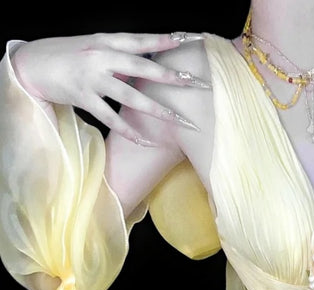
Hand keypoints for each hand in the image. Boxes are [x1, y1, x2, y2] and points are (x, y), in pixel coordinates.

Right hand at [11, 31, 210, 143]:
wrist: (31, 64)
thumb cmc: (66, 56)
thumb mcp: (93, 48)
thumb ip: (118, 56)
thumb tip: (144, 67)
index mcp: (105, 40)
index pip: (141, 40)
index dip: (165, 40)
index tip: (189, 39)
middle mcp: (101, 57)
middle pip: (142, 66)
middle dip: (171, 76)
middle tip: (196, 83)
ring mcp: (92, 78)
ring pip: (131, 95)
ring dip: (157, 109)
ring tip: (178, 120)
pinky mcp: (83, 98)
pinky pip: (111, 118)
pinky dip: (130, 131)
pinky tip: (147, 141)